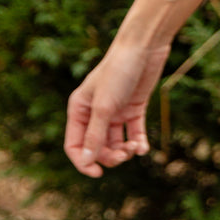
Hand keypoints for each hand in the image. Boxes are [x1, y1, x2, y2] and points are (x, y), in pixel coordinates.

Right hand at [64, 39, 171, 177]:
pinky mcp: (134, 107)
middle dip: (110, 156)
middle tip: (124, 156)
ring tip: (135, 149)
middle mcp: (95, 112)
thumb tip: (86, 162)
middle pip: (97, 147)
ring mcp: (115, 110)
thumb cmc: (119, 71)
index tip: (98, 173)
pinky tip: (143, 148)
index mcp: (79, 109)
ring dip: (124, 151)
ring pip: (116, 142)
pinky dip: (137, 142)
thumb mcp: (105, 106)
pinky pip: (133, 132)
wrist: (145, 46)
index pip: (75, 145)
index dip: (84, 162)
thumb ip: (95, 135)